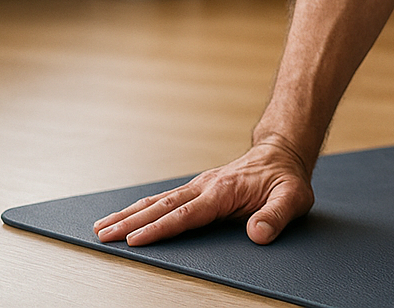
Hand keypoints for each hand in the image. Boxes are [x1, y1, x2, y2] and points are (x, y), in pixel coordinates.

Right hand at [93, 137, 314, 246]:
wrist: (283, 153)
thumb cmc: (287, 178)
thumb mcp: (293, 197)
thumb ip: (276, 216)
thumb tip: (258, 234)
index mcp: (224, 191)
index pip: (186, 214)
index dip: (160, 228)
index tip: (135, 239)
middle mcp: (206, 186)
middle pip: (162, 206)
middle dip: (130, 222)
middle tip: (102, 236)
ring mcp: (200, 186)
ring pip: (159, 201)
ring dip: (129, 214)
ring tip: (101, 228)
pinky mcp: (199, 189)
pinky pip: (166, 200)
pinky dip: (142, 209)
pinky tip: (126, 217)